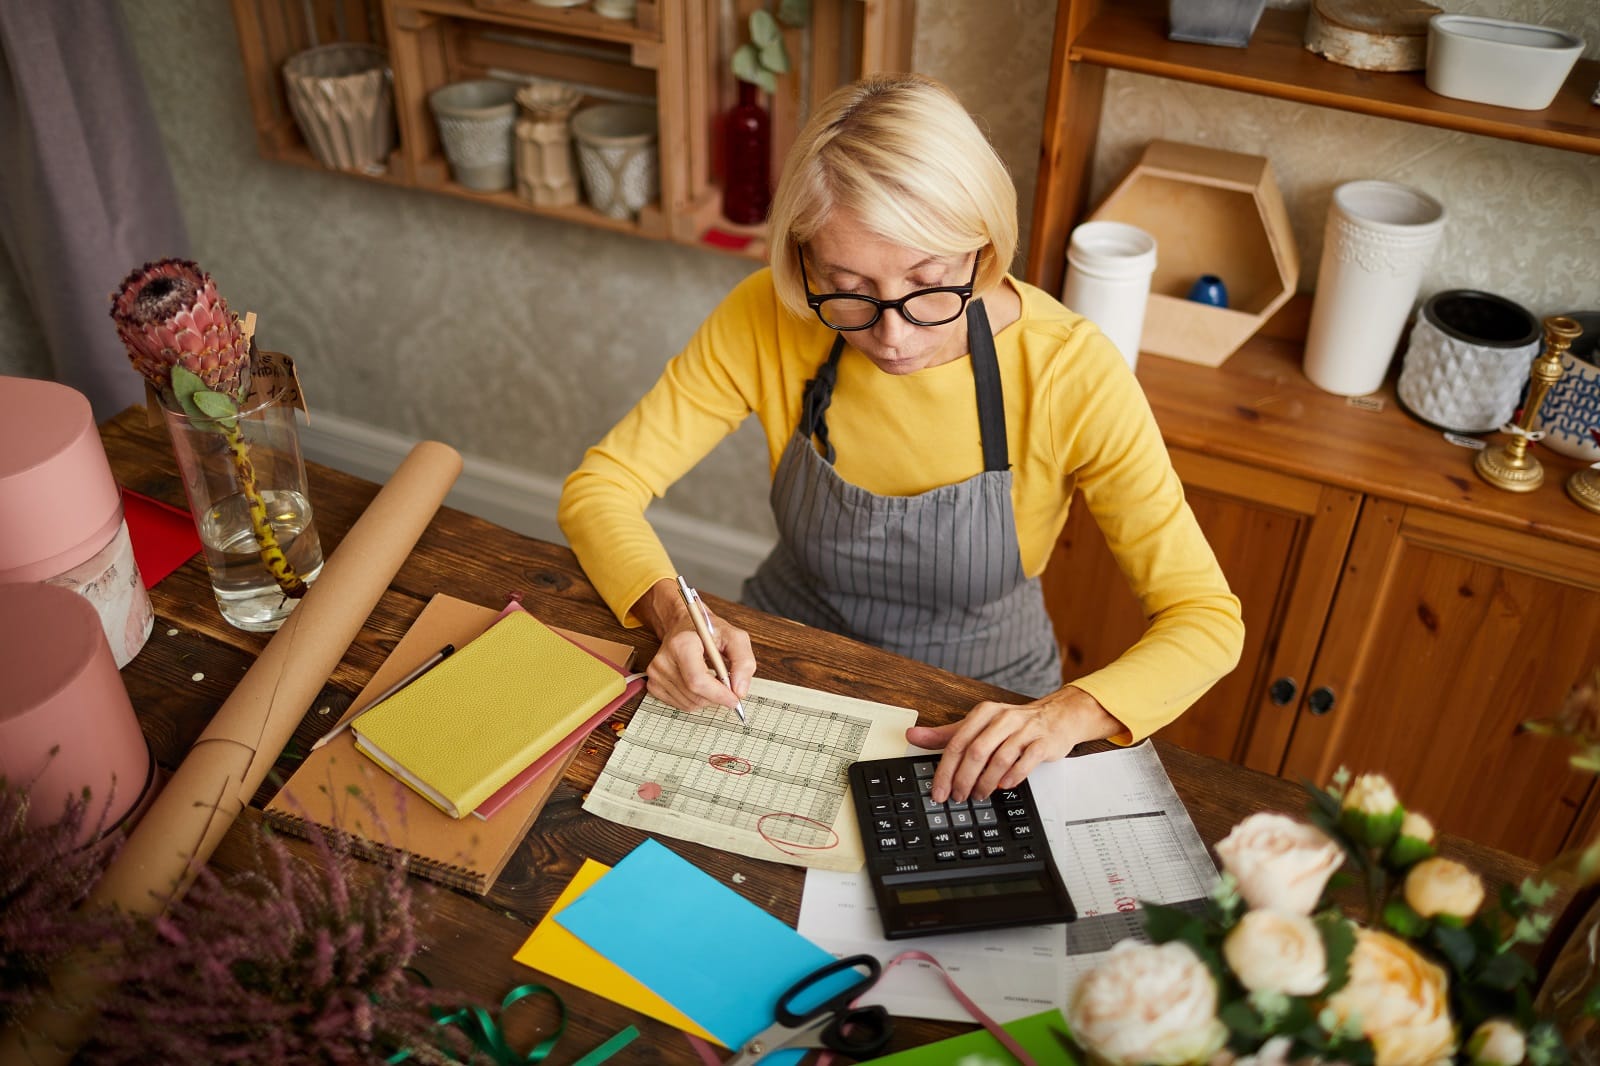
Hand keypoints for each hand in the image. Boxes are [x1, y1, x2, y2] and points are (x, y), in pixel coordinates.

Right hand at [633, 577, 755, 712]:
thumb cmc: (708, 631)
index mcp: (681, 644)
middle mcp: (664, 659)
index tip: (735, 698)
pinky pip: (681, 705)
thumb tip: (740, 690)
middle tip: (727, 685)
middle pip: (695, 695)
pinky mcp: (653, 684)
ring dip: (707, 698)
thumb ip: (744, 662)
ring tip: (711, 679)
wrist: (684, 627)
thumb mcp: (734, 638)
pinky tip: (699, 683)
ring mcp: (656, 673)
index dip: (719, 694)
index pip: (697, 680)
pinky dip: (695, 700)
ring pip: (690, 704)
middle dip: (716, 696)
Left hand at [906, 686, 1122, 802]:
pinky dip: (1012, 777)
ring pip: (999, 759)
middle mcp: (1003, 719)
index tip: (938, 790)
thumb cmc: (1014, 725)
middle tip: (957, 797)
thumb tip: (913, 735)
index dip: (945, 770)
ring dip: (985, 782)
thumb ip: (946, 734)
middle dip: (963, 779)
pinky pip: (1025, 762)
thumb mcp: (978, 725)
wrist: (1058, 716)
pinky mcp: (1043, 742)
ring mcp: (1024, 730)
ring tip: (978, 795)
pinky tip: (1004, 786)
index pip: (956, 743)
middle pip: (975, 752)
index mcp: (984, 713)